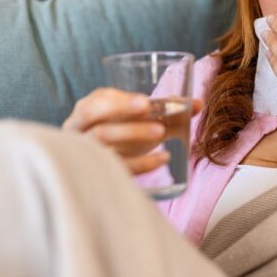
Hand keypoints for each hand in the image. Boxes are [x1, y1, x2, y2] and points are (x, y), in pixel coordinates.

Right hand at [63, 87, 202, 174]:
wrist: (100, 168)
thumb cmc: (120, 135)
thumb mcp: (138, 121)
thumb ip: (167, 110)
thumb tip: (198, 103)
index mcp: (87, 111)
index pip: (95, 101)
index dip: (119, 101)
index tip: (146, 102)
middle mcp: (78, 131)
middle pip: (91, 118)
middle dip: (120, 111)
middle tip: (150, 109)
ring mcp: (84, 154)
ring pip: (102, 143)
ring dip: (132, 135)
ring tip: (162, 133)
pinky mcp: (95, 175)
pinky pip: (116, 168)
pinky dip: (142, 164)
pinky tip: (164, 158)